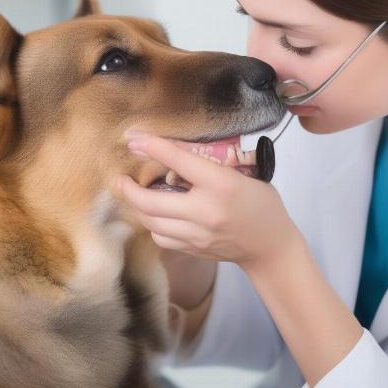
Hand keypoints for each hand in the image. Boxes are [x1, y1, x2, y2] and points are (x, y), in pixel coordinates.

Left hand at [109, 132, 300, 270]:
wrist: (270, 246)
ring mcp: (197, 234)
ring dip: (137, 206)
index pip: (179, 160)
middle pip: (151, 200)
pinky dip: (152, 223)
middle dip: (127, 188)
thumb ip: (209, 165)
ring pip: (150, 221)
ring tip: (132, 193)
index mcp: (222, 185)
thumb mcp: (243, 173)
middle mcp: (206, 211)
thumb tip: (171, 153)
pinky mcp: (193, 250)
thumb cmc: (261, 204)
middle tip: (118, 177)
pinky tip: (155, 214)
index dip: (153, 146)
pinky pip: (160, 237)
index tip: (133, 137)